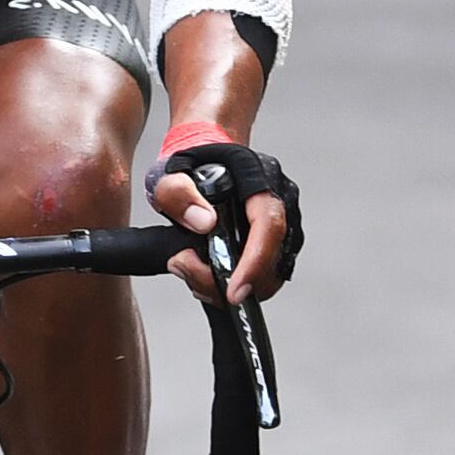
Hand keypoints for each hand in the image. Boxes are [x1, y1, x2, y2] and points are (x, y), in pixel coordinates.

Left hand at [150, 136, 298, 306]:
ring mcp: (283, 226)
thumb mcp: (171, 173)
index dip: (255, 263)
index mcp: (259, 178)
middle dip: (229, 281)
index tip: (233, 291)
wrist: (204, 164)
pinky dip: (231, 284)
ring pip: (267, 276)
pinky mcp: (275, 246)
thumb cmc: (193, 166)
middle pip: (272, 261)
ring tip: (188, 268)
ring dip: (226, 285)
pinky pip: (262, 277)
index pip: (270, 226)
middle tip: (185, 269)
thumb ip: (179, 193)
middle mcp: (281, 202)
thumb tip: (204, 223)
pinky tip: (204, 274)